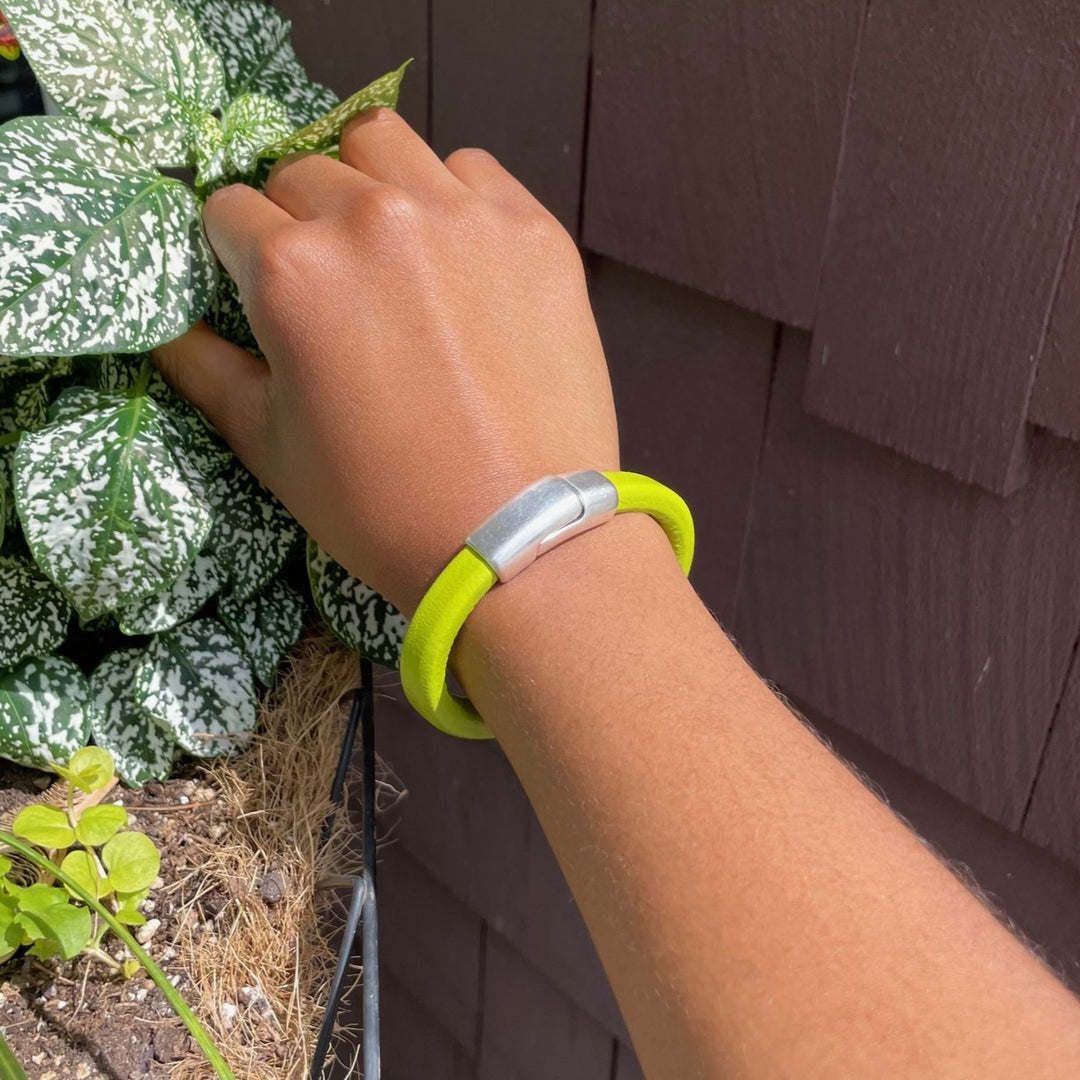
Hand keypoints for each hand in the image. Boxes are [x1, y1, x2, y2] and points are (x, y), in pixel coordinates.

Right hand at [155, 110, 617, 613]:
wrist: (521, 536)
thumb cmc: (383, 505)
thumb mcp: (267, 447)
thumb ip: (202, 366)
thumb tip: (164, 320)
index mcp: (292, 268)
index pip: (228, 209)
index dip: (238, 254)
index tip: (266, 295)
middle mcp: (372, 217)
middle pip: (303, 173)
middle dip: (301, 222)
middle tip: (338, 293)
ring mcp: (460, 214)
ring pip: (383, 145)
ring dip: (368, 184)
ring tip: (393, 255)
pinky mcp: (531, 228)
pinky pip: (471, 171)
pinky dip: (453, 200)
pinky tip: (461, 262)